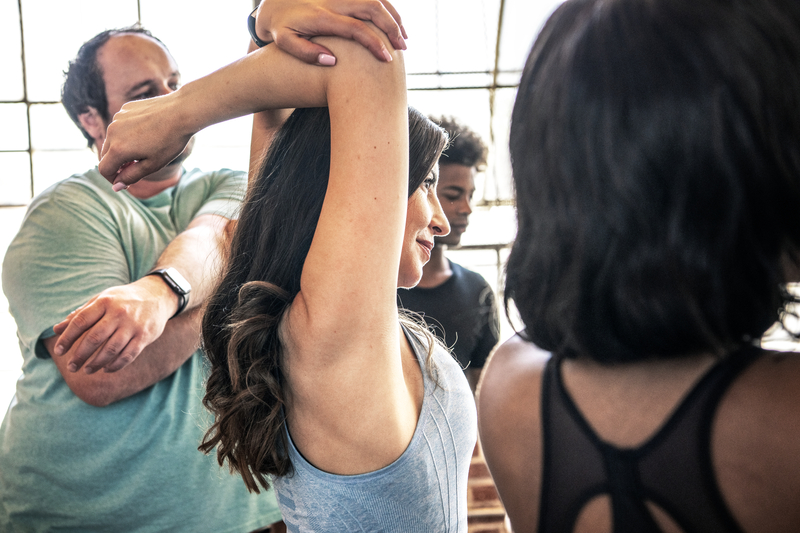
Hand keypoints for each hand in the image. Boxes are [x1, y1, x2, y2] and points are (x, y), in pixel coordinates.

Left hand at [52, 276, 177, 373]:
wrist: (157, 295)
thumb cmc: (123, 299)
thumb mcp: (102, 300)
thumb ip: (81, 314)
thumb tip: (57, 329)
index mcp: (105, 302)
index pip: (80, 321)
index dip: (67, 338)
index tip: (59, 351)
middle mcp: (119, 313)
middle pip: (94, 338)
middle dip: (80, 355)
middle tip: (71, 367)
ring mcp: (133, 325)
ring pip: (111, 349)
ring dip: (96, 363)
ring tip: (87, 370)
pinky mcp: (145, 336)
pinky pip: (128, 355)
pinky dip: (116, 365)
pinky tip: (106, 369)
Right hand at [98, 93, 194, 186]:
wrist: (182, 112)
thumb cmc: (170, 141)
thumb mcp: (152, 165)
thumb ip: (131, 176)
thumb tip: (116, 186)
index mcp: (118, 149)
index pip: (104, 169)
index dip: (113, 179)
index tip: (126, 181)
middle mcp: (112, 131)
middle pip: (106, 154)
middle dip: (118, 164)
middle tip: (137, 167)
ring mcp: (118, 118)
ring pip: (113, 139)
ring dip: (122, 148)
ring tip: (144, 149)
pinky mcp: (125, 109)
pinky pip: (121, 125)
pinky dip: (128, 133)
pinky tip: (147, 133)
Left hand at [253, 0, 406, 65]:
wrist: (273, 2)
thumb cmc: (279, 27)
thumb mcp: (284, 42)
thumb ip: (306, 52)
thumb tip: (332, 59)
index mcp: (321, 17)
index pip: (356, 28)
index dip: (374, 43)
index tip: (387, 59)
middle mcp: (333, 0)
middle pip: (371, 8)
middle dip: (391, 28)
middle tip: (402, 49)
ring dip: (393, 16)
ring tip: (404, 38)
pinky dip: (386, 7)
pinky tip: (394, 23)